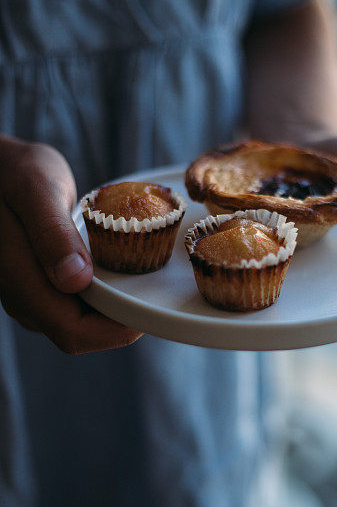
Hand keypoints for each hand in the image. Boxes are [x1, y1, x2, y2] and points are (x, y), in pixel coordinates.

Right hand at [0, 135, 141, 352]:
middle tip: (152, 291)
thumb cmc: (15, 171)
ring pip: (79, 325)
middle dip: (120, 322)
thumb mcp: (37, 189)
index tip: (148, 307)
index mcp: (20, 280)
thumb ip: (53, 234)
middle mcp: (23, 298)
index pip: (73, 332)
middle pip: (80, 335)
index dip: (115, 331)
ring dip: (111, 311)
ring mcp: (30, 296)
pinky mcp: (40, 287)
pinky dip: (101, 297)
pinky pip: (75, 307)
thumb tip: (75, 280)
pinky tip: (116, 273)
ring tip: (137, 279)